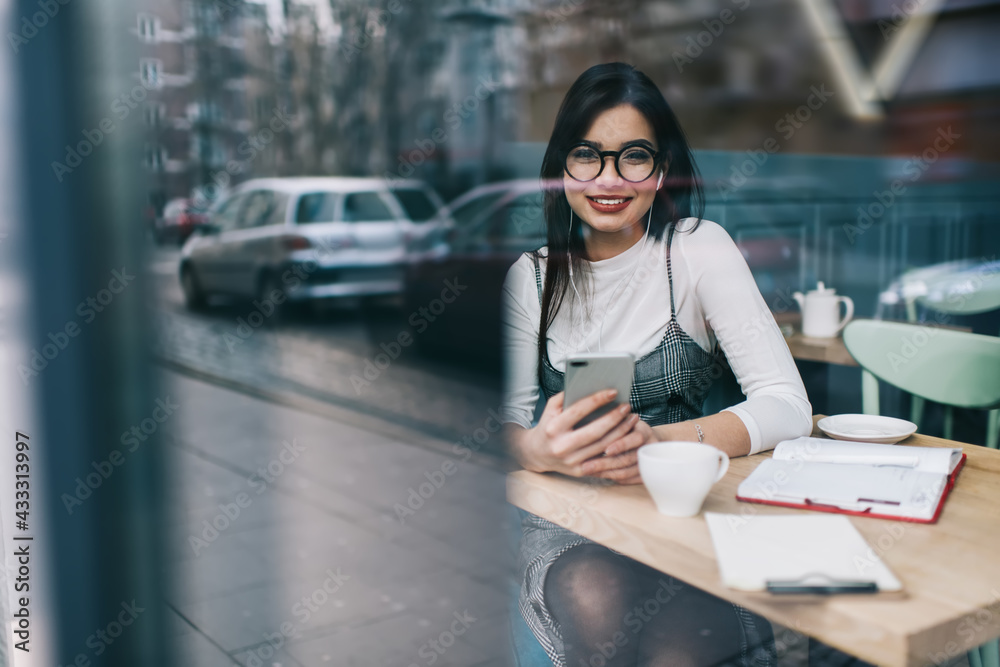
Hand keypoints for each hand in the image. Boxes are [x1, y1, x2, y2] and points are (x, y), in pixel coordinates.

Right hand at [515, 390, 640, 478]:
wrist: (536, 454)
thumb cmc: (548, 425)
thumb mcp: (550, 409)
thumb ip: (567, 396)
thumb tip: (590, 384)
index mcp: (553, 428)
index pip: (578, 411)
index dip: (597, 400)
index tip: (614, 392)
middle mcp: (561, 446)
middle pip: (595, 431)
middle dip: (614, 418)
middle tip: (627, 407)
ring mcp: (571, 461)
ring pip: (603, 446)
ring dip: (621, 432)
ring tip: (631, 419)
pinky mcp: (580, 471)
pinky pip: (603, 459)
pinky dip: (617, 447)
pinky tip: (627, 435)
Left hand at [577, 417, 657, 484]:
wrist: (647, 440)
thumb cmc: (628, 426)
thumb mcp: (623, 419)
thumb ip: (612, 421)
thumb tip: (590, 427)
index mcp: (645, 431)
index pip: (636, 438)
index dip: (622, 445)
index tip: (605, 450)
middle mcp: (649, 449)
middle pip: (628, 459)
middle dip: (605, 463)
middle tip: (585, 466)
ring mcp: (648, 464)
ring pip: (626, 473)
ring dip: (604, 473)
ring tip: (587, 471)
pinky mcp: (644, 476)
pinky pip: (627, 480)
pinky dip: (611, 478)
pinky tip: (597, 474)